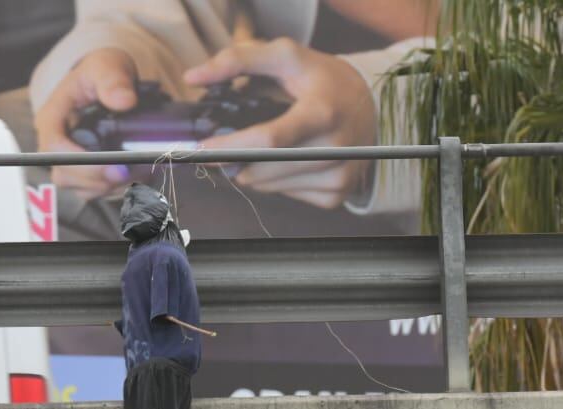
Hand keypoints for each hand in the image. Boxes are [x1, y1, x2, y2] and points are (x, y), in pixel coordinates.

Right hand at [34, 47, 139, 195]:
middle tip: (130, 171)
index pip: (53, 148)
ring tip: (140, 169)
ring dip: (110, 186)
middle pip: (65, 175)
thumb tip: (125, 101)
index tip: (112, 165)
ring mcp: (70, 161)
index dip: (80, 162)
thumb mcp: (107, 65)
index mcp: (52, 118)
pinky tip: (138, 173)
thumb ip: (113, 80)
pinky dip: (117, 188)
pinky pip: (97, 191)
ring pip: (81, 188)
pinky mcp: (86, 173)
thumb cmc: (101, 72)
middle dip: (99, 178)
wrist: (107, 82)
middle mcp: (55, 144)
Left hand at [185, 38, 376, 209]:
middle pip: (263, 170)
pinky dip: (275, 182)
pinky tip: (286, 161)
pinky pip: (287, 197)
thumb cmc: (321, 79)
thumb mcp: (286, 57)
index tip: (202, 148)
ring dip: (253, 171)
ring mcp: (339, 176)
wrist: (370, 107)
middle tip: (223, 147)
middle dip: (233, 161)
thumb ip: (237, 60)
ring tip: (262, 149)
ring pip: (269, 188)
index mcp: (323, 112)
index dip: (230, 147)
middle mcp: (336, 148)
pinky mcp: (337, 196)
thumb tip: (192, 78)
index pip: (269, 140)